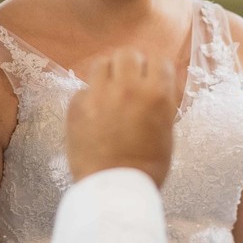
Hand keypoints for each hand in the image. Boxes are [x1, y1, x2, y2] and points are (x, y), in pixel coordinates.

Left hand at [66, 48, 180, 185]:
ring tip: (108, 90)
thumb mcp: (166, 130)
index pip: (158, 61)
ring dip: (108, 74)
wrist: (114, 188)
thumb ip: (160, 103)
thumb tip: (156, 86)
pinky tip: (93, 113)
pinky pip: (84, 89)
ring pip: (102, 63)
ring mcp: (99, 94)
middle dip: (131, 64)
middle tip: (129, 80)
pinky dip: (90, 97)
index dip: (155, 70)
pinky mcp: (76, 105)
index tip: (152, 78)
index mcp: (156, 94)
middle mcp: (128, 87)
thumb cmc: (148, 166)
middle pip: (128, 54)